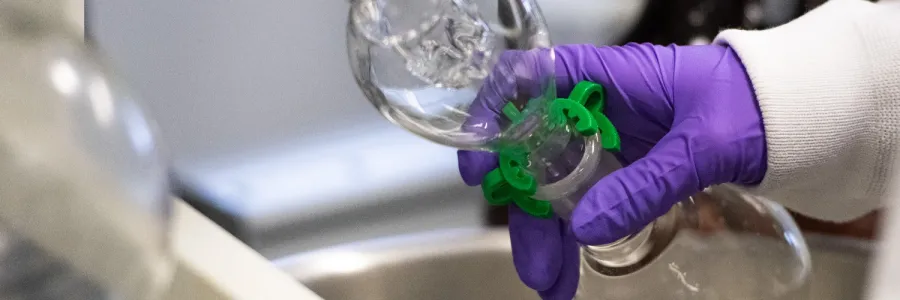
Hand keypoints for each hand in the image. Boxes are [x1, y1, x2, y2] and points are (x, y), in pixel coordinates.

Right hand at [458, 43, 765, 298]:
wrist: (794, 114)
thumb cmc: (752, 102)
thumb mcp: (700, 145)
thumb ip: (645, 185)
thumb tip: (586, 227)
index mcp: (607, 78)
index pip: (528, 80)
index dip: (494, 118)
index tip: (483, 165)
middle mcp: (597, 107)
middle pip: (537, 151)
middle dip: (526, 208)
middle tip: (531, 260)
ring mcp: (610, 140)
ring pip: (559, 184)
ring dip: (549, 234)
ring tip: (550, 283)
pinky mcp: (627, 168)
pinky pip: (589, 201)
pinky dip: (578, 236)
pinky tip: (572, 269)